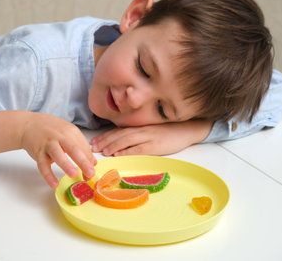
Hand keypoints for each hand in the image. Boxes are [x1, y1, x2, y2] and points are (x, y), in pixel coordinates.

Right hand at [21, 113, 96, 187]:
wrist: (28, 125)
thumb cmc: (51, 130)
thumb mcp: (68, 132)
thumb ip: (81, 146)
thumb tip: (93, 162)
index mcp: (71, 131)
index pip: (83, 147)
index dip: (89, 160)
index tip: (92, 172)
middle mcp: (60, 136)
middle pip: (74, 149)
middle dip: (83, 161)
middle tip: (90, 173)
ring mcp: (48, 144)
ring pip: (58, 155)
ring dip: (66, 165)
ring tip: (73, 174)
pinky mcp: (38, 152)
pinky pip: (43, 165)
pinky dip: (48, 175)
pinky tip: (54, 184)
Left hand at [91, 119, 212, 156]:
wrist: (188, 128)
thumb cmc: (168, 131)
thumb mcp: (150, 130)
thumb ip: (137, 134)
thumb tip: (121, 143)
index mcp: (139, 126)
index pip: (118, 131)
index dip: (105, 136)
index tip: (94, 141)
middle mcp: (141, 130)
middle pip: (119, 135)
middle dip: (105, 141)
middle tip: (93, 147)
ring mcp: (148, 136)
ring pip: (127, 140)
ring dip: (113, 145)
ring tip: (103, 151)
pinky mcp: (156, 145)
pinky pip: (139, 148)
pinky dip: (128, 151)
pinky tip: (119, 154)